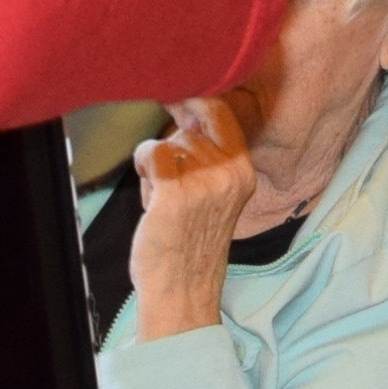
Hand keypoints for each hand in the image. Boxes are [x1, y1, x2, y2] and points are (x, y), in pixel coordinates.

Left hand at [124, 100, 254, 340]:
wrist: (182, 288)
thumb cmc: (191, 241)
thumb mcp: (217, 192)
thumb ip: (208, 153)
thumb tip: (186, 105)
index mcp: (243, 171)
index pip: (221, 112)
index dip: (194, 101)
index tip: (178, 100)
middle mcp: (229, 173)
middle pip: (188, 127)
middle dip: (173, 149)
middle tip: (175, 186)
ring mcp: (204, 182)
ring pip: (167, 141)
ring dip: (157, 167)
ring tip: (166, 199)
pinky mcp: (176, 192)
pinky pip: (151, 152)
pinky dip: (144, 167)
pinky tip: (152, 193)